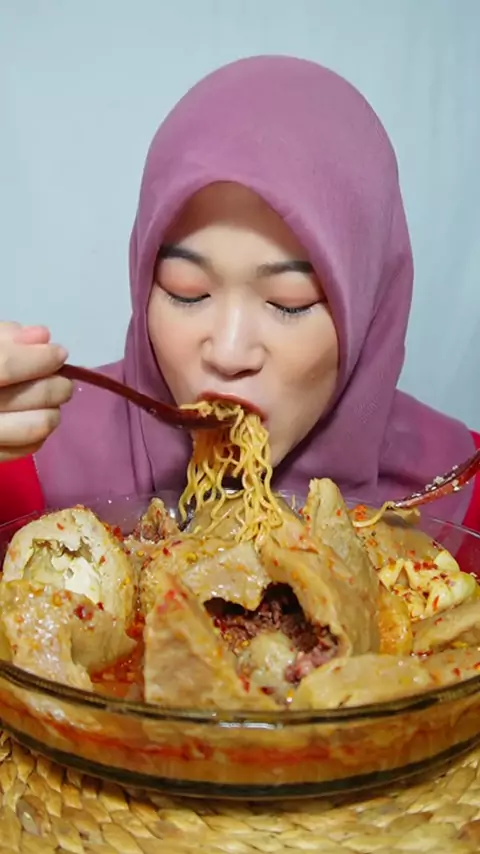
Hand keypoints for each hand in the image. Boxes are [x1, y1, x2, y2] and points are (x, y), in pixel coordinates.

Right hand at [0, 322, 72, 462]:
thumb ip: (3, 339)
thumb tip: (41, 337)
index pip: (6, 367)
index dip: (38, 359)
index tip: (59, 354)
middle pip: (25, 398)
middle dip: (55, 387)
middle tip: (61, 381)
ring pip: (34, 427)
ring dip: (51, 411)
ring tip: (50, 401)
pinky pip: (27, 448)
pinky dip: (39, 432)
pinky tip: (33, 418)